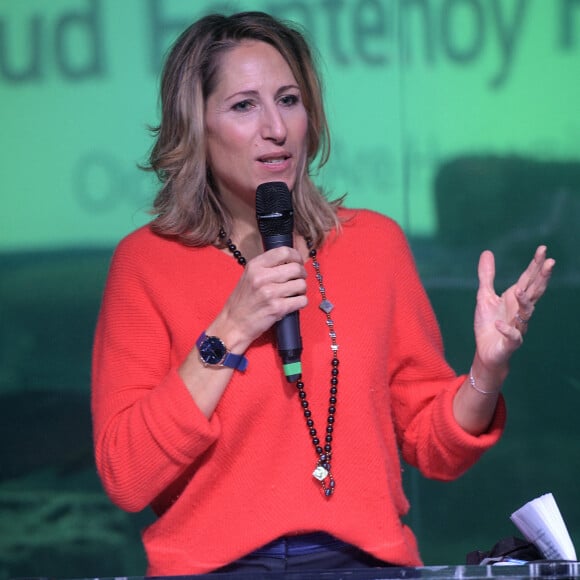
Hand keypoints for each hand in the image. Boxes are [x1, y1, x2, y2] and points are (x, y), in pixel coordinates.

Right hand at [212, 245, 306, 351]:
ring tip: (295, 293)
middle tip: (298, 279)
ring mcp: (270, 293)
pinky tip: (294, 303)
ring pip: (301, 284)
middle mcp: (262, 277)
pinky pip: (301, 300)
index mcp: (255, 266)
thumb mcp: (248, 276)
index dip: (296, 256)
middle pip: (296, 268)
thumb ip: (266, 266)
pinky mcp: (277, 308)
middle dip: (302, 274)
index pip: (283, 252)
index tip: (298, 261)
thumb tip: (290, 260)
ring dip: (302, 289)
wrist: (233, 324)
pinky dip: (301, 302)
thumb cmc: (242, 302)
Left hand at [473, 245, 554, 371]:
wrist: (485, 352)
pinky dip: (506, 330)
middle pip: (534, 292)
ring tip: (519, 290)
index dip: (536, 265)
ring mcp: (517, 326)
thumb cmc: (489, 324)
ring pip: (526, 313)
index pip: (529, 279)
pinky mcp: (510, 342)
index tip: (543, 249)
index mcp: (515, 298)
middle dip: (542, 278)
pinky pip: (512, 336)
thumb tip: (487, 252)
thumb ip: (487, 275)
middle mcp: (520, 310)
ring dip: (524, 302)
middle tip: (550, 262)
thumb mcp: (484, 296)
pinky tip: (500, 324)